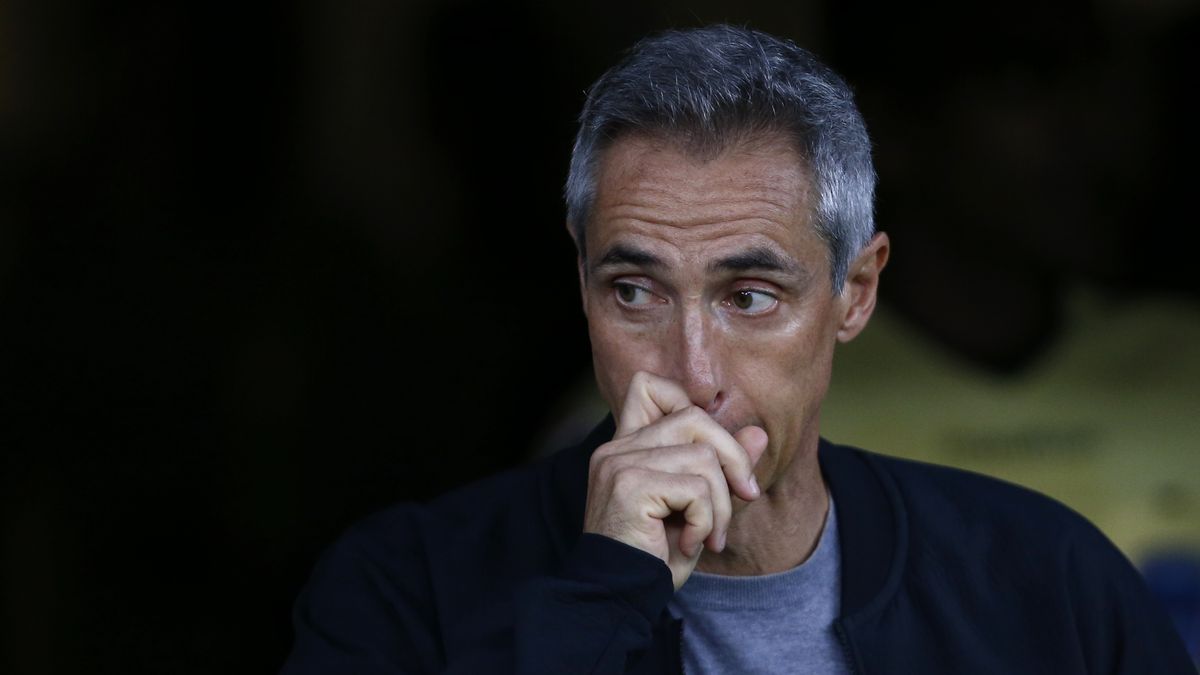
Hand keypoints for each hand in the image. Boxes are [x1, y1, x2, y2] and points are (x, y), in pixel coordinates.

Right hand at [582, 371, 767, 588]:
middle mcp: (616, 448)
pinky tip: (691, 544)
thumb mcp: (698, 508)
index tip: (710, 455)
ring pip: (703, 456)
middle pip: (695, 417)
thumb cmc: (654, 557)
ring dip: (721, 504)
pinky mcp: (630, 485)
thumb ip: (722, 469)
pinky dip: (707, 521)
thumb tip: (759, 434)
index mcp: (625, 446)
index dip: (689, 406)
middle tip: (742, 498)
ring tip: (709, 536)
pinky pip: (697, 488)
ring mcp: (620, 463)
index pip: (649, 387)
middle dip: (733, 459)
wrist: (617, 599)